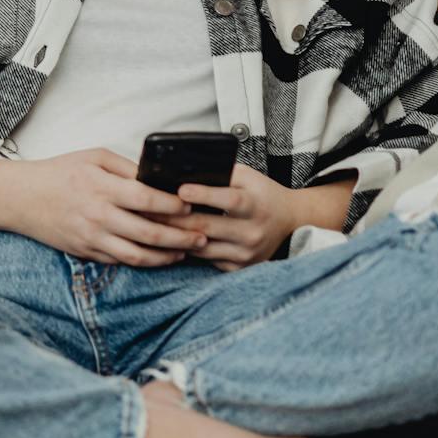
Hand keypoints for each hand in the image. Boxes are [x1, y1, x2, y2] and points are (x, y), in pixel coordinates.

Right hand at [0, 148, 207, 267]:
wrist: (21, 198)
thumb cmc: (58, 173)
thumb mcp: (93, 157)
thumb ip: (127, 168)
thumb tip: (158, 179)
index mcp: (102, 188)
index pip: (148, 200)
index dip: (175, 206)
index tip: (192, 206)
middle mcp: (99, 216)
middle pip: (150, 233)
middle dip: (182, 237)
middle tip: (203, 235)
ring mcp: (92, 238)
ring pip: (139, 256)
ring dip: (168, 256)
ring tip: (187, 251)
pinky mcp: (87, 252)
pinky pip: (122, 262)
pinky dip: (145, 262)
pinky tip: (160, 257)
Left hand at [154, 165, 297, 271]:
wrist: (291, 222)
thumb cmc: (262, 194)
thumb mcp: (247, 177)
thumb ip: (221, 173)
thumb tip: (184, 170)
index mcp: (255, 204)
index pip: (229, 200)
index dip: (204, 195)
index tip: (180, 190)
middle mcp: (252, 231)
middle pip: (207, 226)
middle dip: (174, 218)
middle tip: (147, 210)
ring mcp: (246, 253)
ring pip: (201, 247)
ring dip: (174, 237)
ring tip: (150, 226)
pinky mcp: (239, 267)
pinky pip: (206, 261)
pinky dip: (186, 250)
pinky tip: (169, 242)